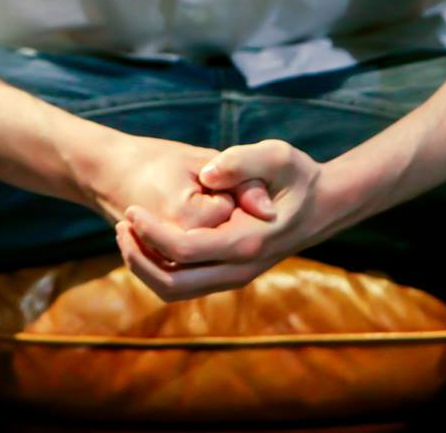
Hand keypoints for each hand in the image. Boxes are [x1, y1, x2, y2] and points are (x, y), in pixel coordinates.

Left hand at [114, 138, 340, 302]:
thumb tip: (208, 174)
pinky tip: (147, 239)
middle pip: (172, 283)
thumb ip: (243, 162)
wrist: (324, 206)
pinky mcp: (227, 276)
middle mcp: (238, 270)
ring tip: (127, 233)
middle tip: (121, 225)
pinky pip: (183, 285)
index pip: (184, 251)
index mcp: (246, 243)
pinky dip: (158, 269)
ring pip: (174, 291)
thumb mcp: (278, 155)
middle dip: (138, 258)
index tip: (132, 210)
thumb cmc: (298, 176)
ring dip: (145, 267)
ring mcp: (233, 278)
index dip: (151, 233)